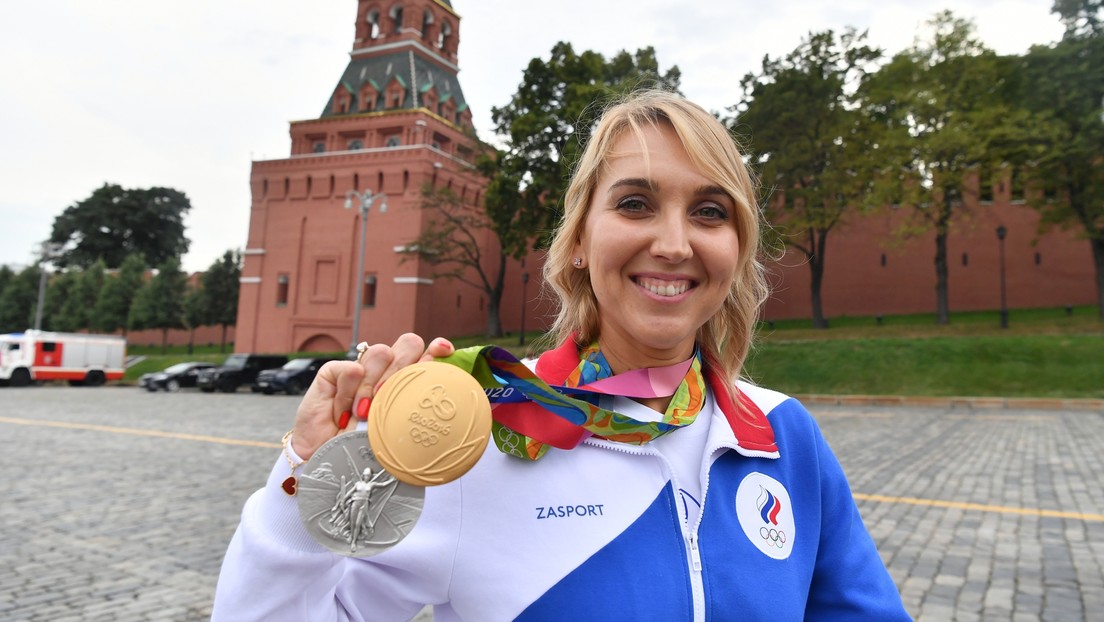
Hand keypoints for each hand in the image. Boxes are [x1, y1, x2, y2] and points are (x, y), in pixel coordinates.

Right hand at [290, 333, 454, 458]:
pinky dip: (347, 392)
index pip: (429, 354)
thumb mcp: (398, 433)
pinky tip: (343, 413)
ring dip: (373, 386)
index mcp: (408, 384)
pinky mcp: (334, 372)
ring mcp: (361, 370)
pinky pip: (349, 368)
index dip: (438, 348)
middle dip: (404, 369)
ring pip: (381, 353)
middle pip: (408, 344)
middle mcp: (387, 372)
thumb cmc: (365, 452)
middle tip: (389, 398)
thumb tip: (440, 386)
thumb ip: (418, 407)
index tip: (443, 351)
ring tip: (363, 414)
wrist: (328, 463)